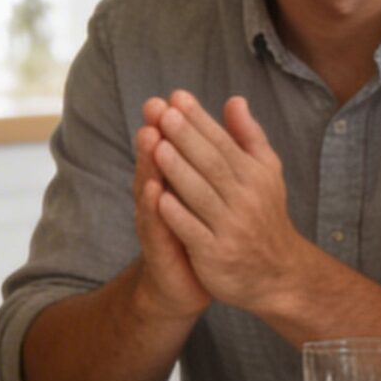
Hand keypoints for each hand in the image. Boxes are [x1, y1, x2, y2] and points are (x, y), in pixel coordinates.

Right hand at [129, 98, 209, 320]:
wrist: (187, 285)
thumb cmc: (200, 232)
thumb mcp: (211, 193)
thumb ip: (217, 158)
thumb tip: (233, 119)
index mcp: (175, 181)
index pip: (173, 146)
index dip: (174, 123)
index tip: (177, 95)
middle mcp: (160, 196)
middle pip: (155, 161)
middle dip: (156, 133)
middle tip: (155, 108)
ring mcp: (156, 221)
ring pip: (149, 188)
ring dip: (148, 164)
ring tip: (150, 139)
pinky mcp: (158, 248)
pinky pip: (155, 226)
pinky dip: (155, 209)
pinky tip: (154, 193)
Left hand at [147, 92, 315, 312]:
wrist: (279, 274)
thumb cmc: (264, 216)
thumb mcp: (266, 173)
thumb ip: (248, 137)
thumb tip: (235, 100)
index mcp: (255, 176)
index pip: (224, 143)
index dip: (200, 120)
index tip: (177, 97)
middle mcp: (246, 200)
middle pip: (212, 164)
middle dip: (186, 138)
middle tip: (163, 113)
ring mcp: (231, 228)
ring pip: (201, 195)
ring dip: (178, 171)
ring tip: (156, 146)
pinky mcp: (217, 255)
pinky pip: (194, 232)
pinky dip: (177, 215)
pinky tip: (157, 197)